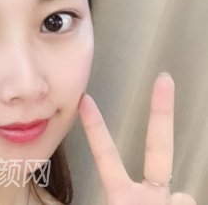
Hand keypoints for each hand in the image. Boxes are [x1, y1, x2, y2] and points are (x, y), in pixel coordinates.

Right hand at [78, 73, 195, 204]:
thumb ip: (157, 203)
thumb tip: (183, 195)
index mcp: (124, 197)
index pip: (108, 156)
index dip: (96, 127)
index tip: (86, 100)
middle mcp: (140, 198)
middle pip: (158, 147)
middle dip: (162, 111)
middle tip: (166, 79)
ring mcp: (150, 204)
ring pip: (183, 197)